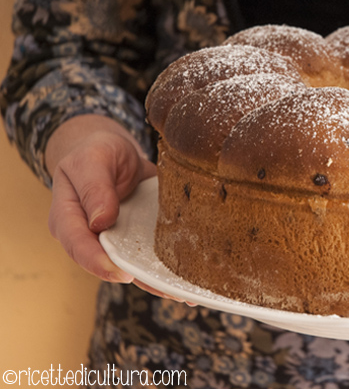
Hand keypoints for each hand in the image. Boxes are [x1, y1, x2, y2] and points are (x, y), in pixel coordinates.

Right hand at [46, 114, 188, 302]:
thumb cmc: (95, 152)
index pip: (78, 244)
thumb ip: (95, 187)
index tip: (120, 272)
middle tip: (165, 289)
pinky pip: (148, 255)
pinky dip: (166, 269)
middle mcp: (90, 236)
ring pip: (132, 265)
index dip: (97, 261)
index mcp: (68, 218)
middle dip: (137, 278)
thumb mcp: (93, 160)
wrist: (112, 149)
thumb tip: (101, 221)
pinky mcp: (136, 237)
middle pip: (108, 263)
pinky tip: (186, 282)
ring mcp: (115, 239)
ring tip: (183, 292)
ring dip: (156, 281)